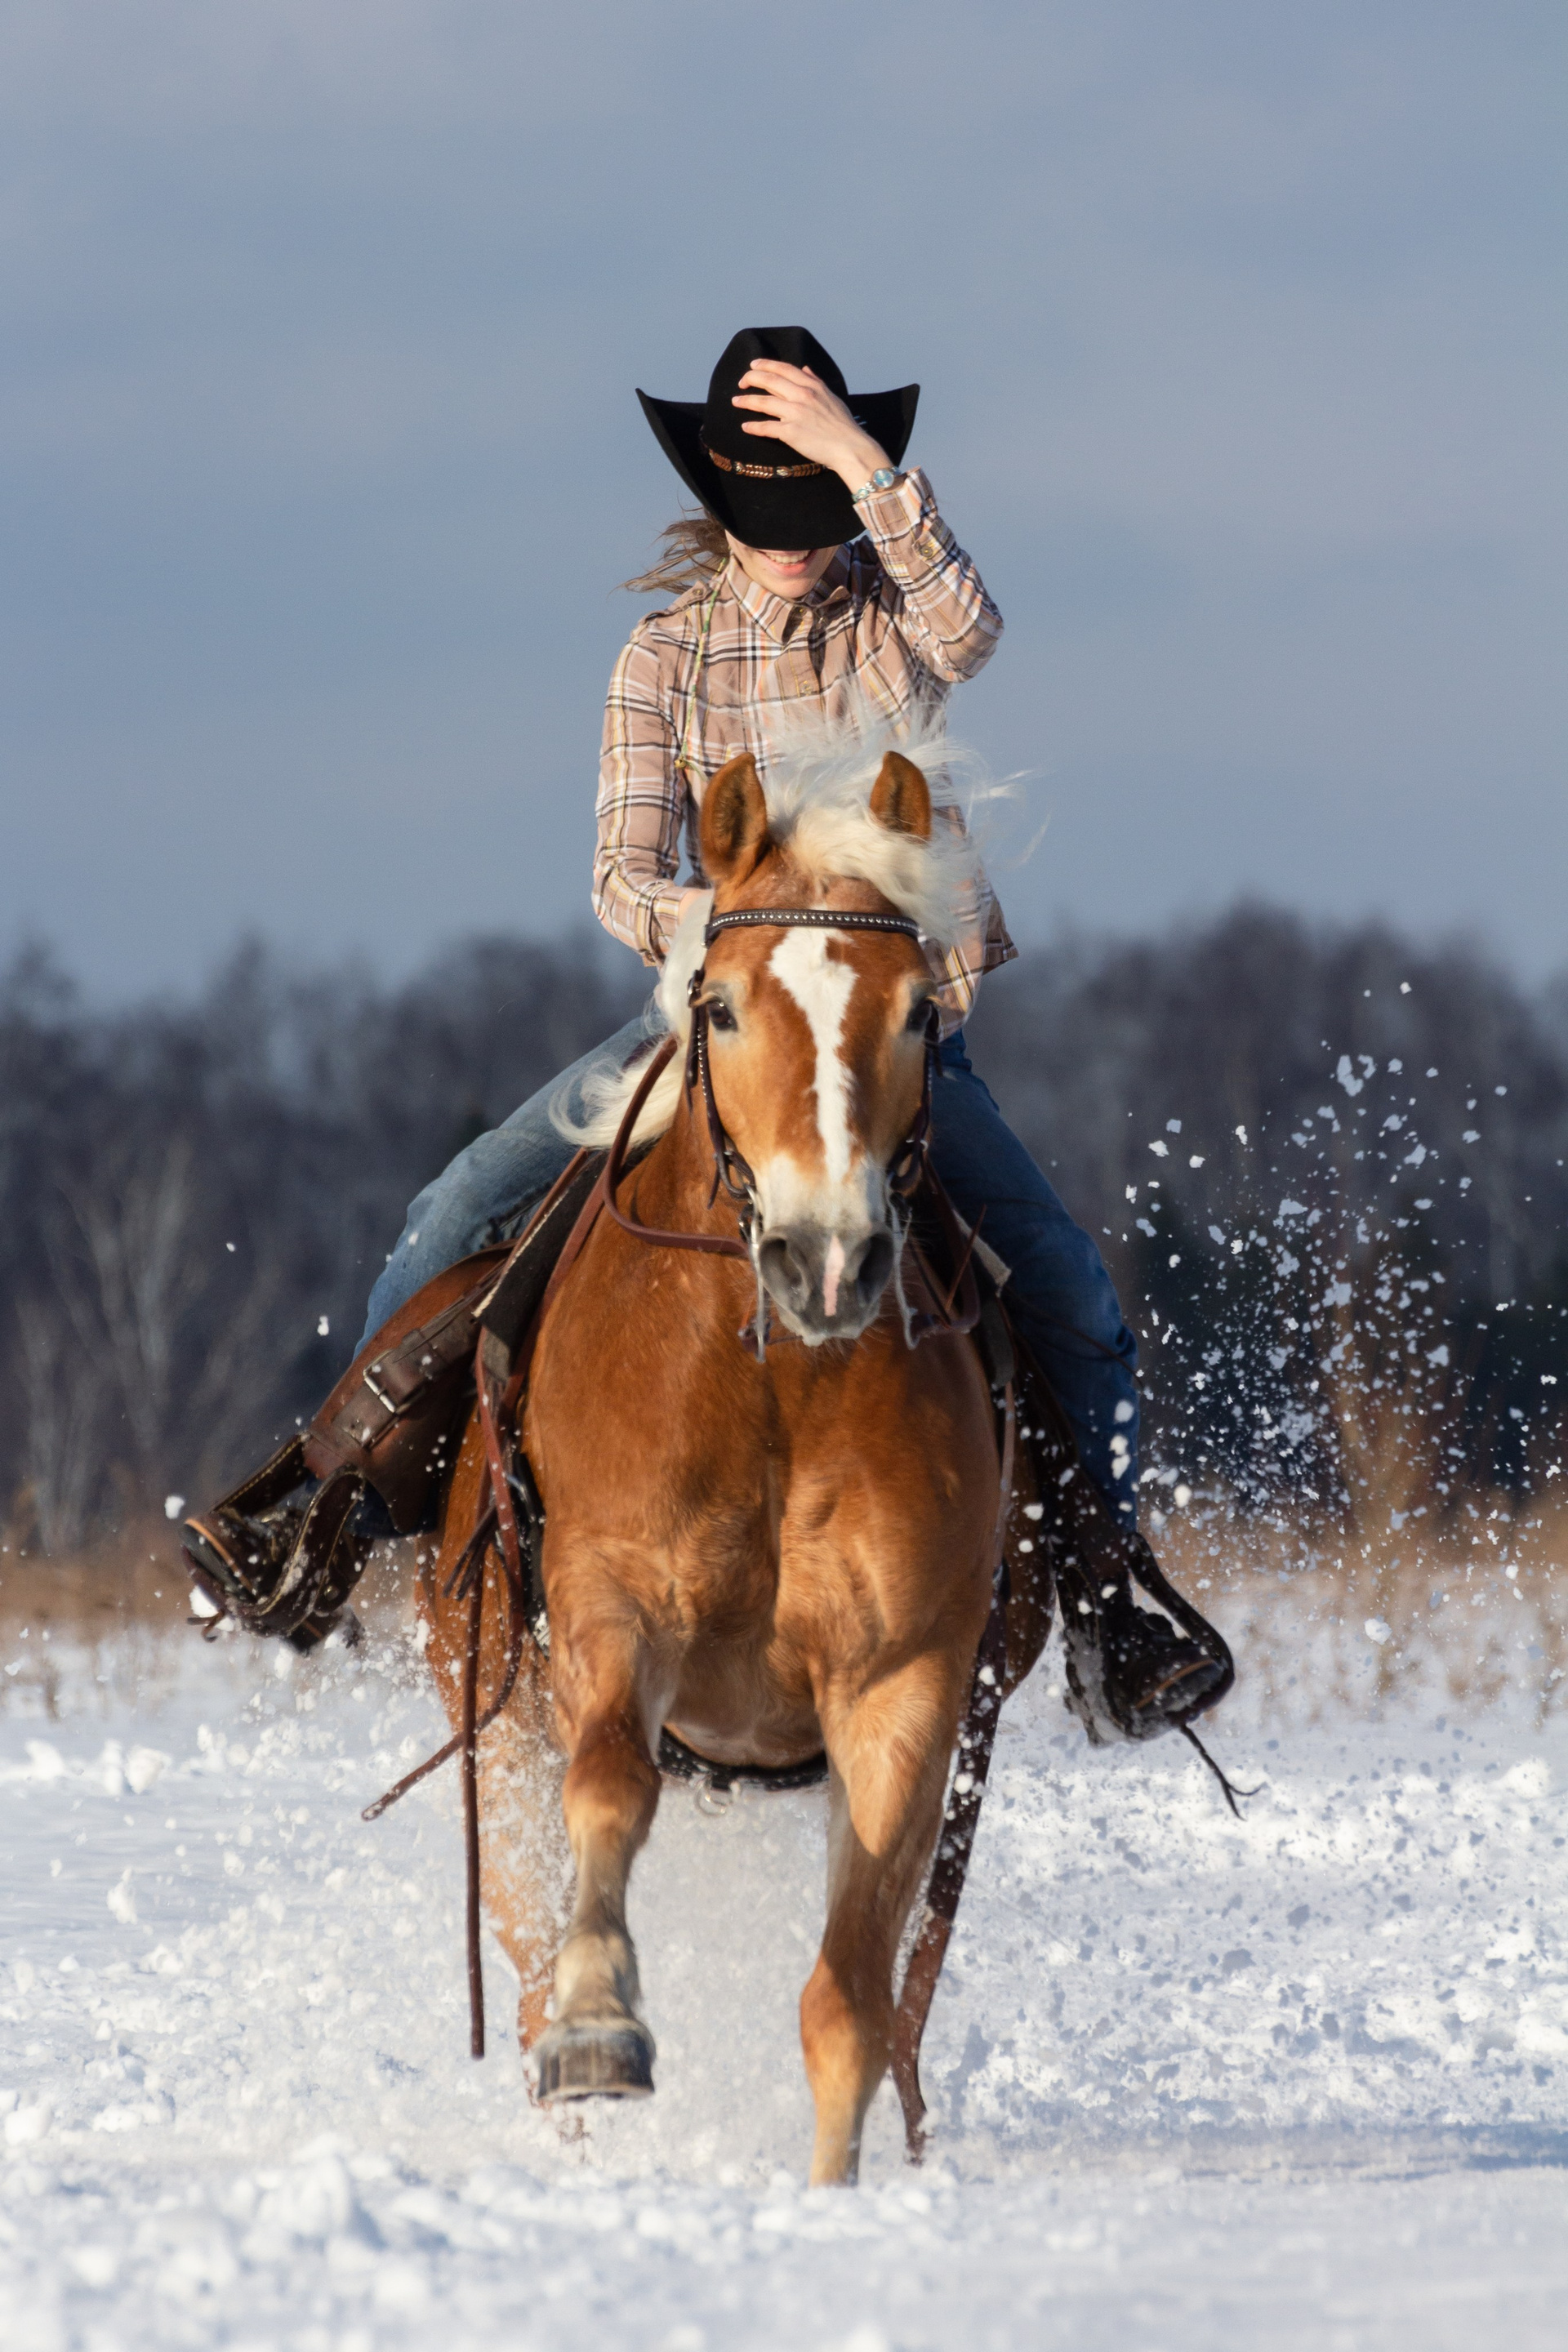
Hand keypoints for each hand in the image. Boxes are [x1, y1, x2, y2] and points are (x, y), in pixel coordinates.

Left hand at [732, 361, 890, 493]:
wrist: (850, 448)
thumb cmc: (843, 426)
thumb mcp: (832, 397)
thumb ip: (816, 382)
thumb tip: (805, 369)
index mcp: (812, 386)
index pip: (783, 369)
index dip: (765, 365)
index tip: (753, 365)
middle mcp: (802, 395)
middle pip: (769, 381)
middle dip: (751, 379)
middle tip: (741, 382)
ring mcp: (795, 413)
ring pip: (763, 402)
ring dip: (746, 401)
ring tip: (736, 401)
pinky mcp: (790, 432)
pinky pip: (766, 427)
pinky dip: (754, 427)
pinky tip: (745, 426)